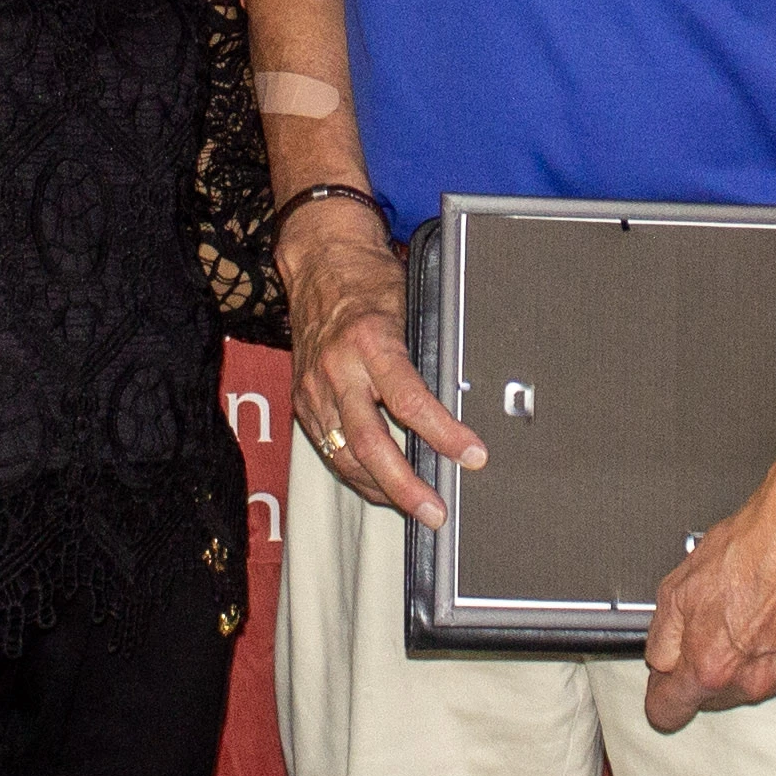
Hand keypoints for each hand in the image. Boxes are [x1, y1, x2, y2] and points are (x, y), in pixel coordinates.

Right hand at [283, 201, 478, 527]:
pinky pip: (329, 449)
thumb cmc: (369, 282)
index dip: (443, 434)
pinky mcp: (303, 402)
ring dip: (381, 488)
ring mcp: (314, 389)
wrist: (319, 263)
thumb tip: (463, 398)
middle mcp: (336, 369)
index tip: (472, 455)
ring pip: (345, 456)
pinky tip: (381, 486)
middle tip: (435, 511)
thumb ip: (426, 352)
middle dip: (404, 485)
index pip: (409, 400)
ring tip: (415, 508)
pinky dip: (357, 472)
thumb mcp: (409, 306)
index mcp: (369, 341)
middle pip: (368, 443)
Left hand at [642, 459, 775, 729]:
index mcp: (710, 666)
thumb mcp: (678, 586)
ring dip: (750, 661)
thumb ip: (662, 638)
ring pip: (755, 685)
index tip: (665, 690)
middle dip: (709, 669)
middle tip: (718, 623)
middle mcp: (751, 682)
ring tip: (756, 612)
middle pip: (714, 698)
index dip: (662, 697)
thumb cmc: (753, 547)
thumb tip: (661, 661)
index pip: (670, 712)